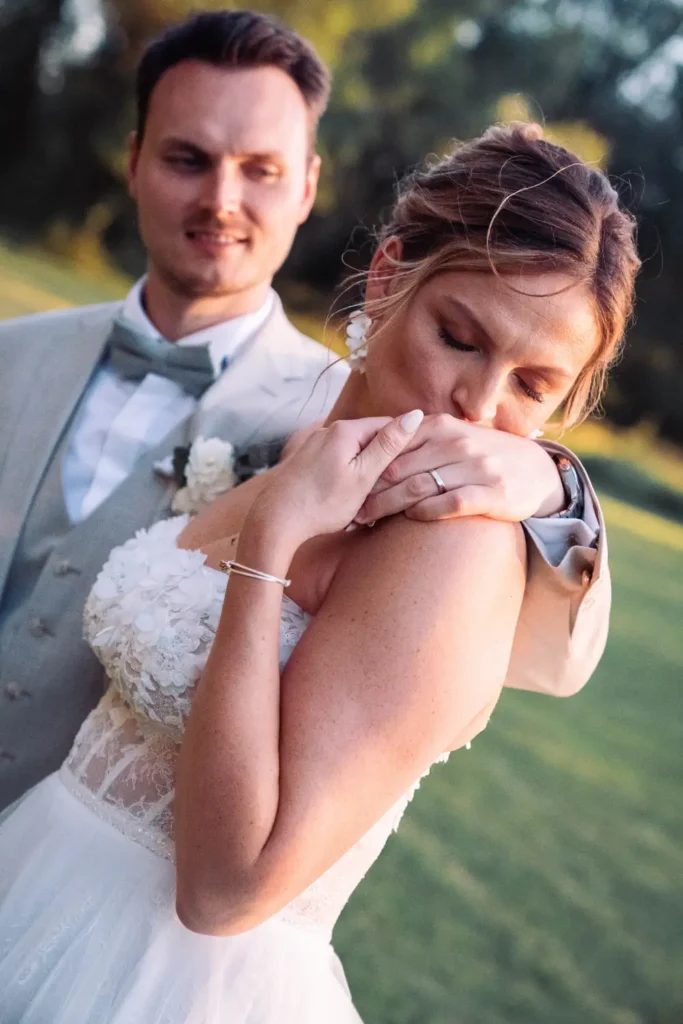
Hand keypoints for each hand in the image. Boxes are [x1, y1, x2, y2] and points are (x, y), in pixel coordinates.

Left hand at [248, 410, 424, 546]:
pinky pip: (337, 462)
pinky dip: (347, 478)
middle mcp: (328, 431)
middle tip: (387, 490)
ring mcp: (315, 444)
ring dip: (364, 473)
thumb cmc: (322, 503)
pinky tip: (345, 499)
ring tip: (365, 500)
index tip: (413, 466)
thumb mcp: (363, 476)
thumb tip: (415, 415)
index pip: (388, 425)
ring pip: (353, 453)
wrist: (276, 521)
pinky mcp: (307, 460)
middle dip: (382, 462)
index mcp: (346, 430)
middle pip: (370, 439)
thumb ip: (388, 446)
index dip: (404, 445)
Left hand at [355, 414, 565, 523]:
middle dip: (370, 490)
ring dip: (388, 506)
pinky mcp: (491, 492)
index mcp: (442, 426)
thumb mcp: (453, 436)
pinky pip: (449, 503)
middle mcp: (457, 442)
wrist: (535, 470)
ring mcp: (475, 467)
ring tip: (367, 520)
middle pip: (399, 468)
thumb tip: (374, 448)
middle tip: (349, 508)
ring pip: (419, 486)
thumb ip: (419, 440)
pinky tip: (410, 518)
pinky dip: (425, 512)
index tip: (346, 485)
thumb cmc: (483, 455)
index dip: (367, 467)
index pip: (393, 446)